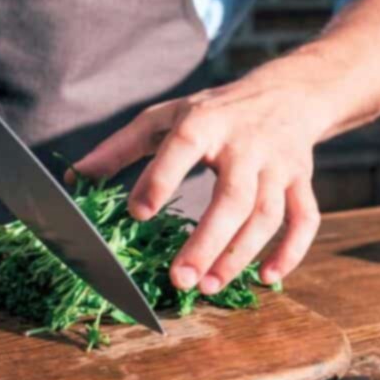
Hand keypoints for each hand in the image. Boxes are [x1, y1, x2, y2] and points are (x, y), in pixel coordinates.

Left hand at [72, 54, 330, 294]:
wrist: (289, 92)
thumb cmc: (215, 111)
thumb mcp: (165, 117)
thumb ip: (120, 148)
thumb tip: (75, 180)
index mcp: (205, 122)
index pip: (182, 147)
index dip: (161, 179)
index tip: (139, 213)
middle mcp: (246, 144)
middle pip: (233, 197)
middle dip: (208, 241)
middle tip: (180, 279)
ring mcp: (279, 164)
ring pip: (267, 214)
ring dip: (241, 254)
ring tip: (210, 286)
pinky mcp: (302, 181)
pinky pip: (305, 219)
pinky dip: (292, 251)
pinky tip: (268, 278)